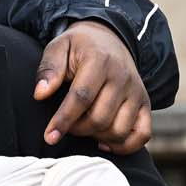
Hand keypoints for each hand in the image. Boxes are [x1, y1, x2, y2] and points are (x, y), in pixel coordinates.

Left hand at [35, 21, 151, 152]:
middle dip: (77, 129)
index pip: (81, 97)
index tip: (49, 136)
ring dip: (97, 137)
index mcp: (99, 61)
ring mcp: (137, 92)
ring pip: (119, 130)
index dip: (64, 120)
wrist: (109, 40)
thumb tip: (40, 94)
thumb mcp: (59, 47)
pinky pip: (142, 134)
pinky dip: (124, 145)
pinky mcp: (145, 104)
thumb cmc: (79, 48)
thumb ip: (49, 68)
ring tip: (83, 128)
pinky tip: (103, 142)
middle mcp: (122, 77)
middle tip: (66, 125)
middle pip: (100, 119)